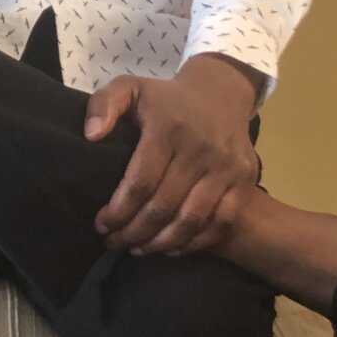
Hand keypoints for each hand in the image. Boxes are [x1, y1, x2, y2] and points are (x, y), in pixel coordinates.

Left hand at [85, 55, 260, 256]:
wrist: (220, 92)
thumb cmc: (165, 98)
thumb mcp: (129, 88)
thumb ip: (103, 105)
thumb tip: (91, 136)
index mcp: (168, 127)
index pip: (141, 182)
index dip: (118, 211)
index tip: (102, 224)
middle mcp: (200, 148)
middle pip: (163, 206)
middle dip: (133, 232)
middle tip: (114, 242)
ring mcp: (227, 166)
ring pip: (191, 220)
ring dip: (161, 243)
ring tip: (138, 248)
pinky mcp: (245, 179)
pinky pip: (221, 222)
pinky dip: (195, 242)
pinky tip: (172, 247)